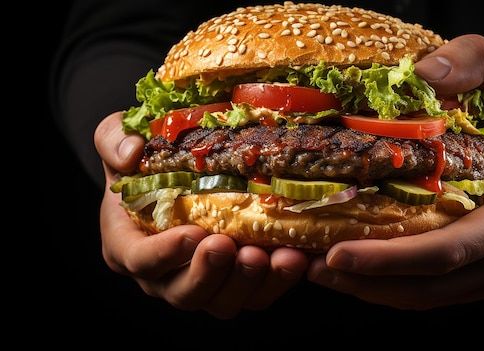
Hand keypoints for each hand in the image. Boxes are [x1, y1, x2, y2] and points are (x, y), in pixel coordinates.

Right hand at [94, 112, 309, 318]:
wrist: (176, 172)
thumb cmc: (144, 160)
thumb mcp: (117, 138)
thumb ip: (113, 140)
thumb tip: (130, 152)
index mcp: (128, 245)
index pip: (140, 260)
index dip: (164, 254)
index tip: (192, 234)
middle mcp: (163, 275)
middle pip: (184, 292)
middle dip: (210, 274)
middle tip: (231, 246)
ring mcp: (201, 282)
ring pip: (223, 301)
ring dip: (250, 282)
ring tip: (277, 254)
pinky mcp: (235, 282)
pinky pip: (256, 293)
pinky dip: (278, 280)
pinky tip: (298, 256)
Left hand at [307, 34, 483, 308]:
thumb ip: (482, 65)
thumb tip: (420, 70)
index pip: (450, 249)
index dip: (390, 258)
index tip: (337, 252)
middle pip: (429, 287)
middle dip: (365, 282)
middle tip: (310, 265)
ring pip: (431, 298)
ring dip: (374, 290)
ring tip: (325, 271)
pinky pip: (441, 293)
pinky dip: (398, 286)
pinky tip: (366, 270)